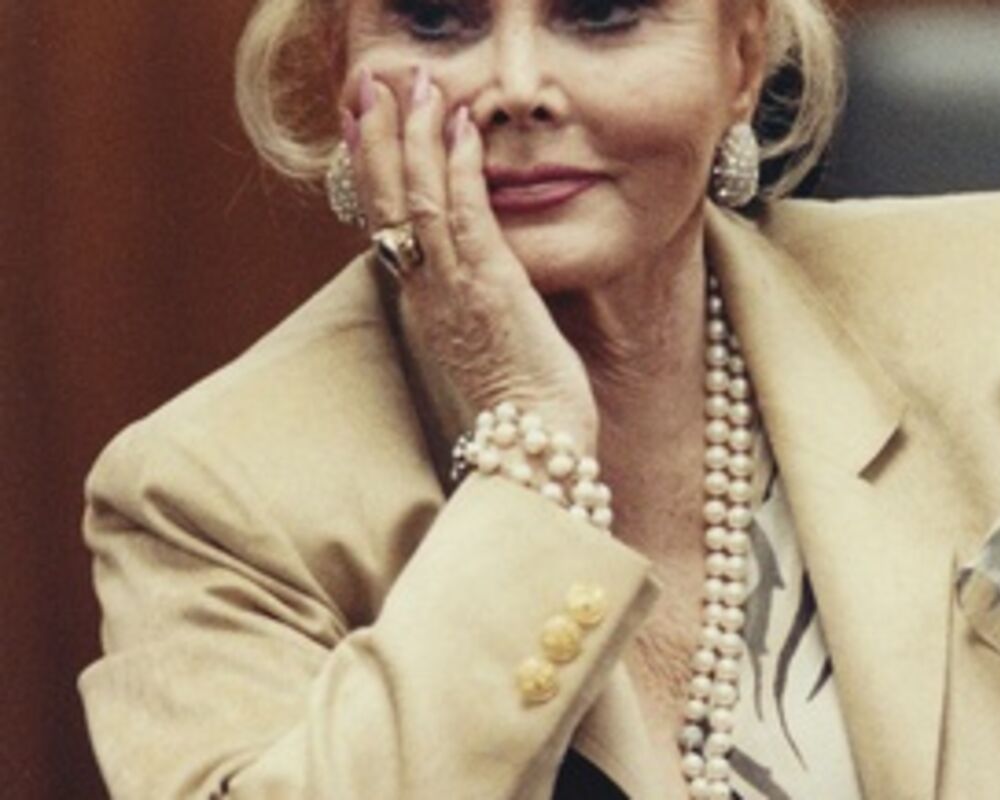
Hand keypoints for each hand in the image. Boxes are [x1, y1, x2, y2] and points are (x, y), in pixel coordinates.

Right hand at [345, 66, 598, 452]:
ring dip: (414, 135)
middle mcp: (428, 290)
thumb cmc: (518, 398)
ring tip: (411, 84)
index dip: (374, 170)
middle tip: (374, 83)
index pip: (387, 222)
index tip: (368, 124)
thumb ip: (473, 298)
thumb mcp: (483, 340)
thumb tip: (483, 266)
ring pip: (419, 198)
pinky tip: (462, 128)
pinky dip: (460, 166)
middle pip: (389, 201)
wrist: (533, 444)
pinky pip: (466, 214)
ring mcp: (455, 286)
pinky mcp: (491, 285)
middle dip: (381, 137)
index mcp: (424, 302)